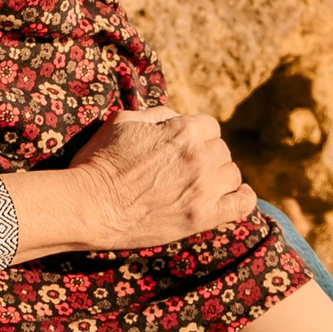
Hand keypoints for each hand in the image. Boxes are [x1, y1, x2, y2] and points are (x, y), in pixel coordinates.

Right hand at [68, 107, 257, 250]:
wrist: (89, 206)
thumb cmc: (100, 161)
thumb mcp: (123, 121)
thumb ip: (156, 115)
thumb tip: (176, 118)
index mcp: (182, 130)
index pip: (209, 126)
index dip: (196, 136)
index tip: (183, 148)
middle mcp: (198, 156)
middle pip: (221, 150)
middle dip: (206, 156)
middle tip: (185, 170)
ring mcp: (202, 188)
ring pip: (232, 175)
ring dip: (219, 177)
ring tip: (200, 186)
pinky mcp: (201, 217)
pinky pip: (242, 204)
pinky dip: (243, 198)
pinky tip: (237, 196)